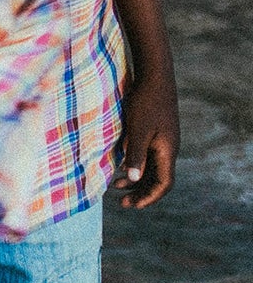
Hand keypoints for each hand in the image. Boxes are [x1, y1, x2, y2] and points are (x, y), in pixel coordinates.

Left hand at [116, 68, 180, 208]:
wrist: (154, 77)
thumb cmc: (144, 102)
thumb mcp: (137, 129)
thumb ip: (136, 154)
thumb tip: (133, 179)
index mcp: (167, 151)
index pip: (163, 184)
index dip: (148, 197)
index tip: (131, 205)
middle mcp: (168, 149)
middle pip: (158, 179)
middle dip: (141, 192)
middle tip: (122, 203)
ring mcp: (163, 140)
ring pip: (152, 168)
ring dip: (136, 179)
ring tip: (115, 185)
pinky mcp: (156, 132)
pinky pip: (148, 156)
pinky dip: (136, 164)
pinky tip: (120, 165)